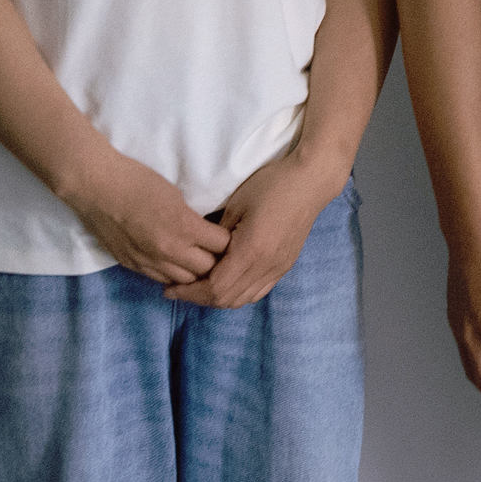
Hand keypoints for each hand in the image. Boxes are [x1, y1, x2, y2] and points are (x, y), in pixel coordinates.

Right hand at [73, 156, 228, 290]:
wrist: (96, 188)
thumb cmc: (137, 182)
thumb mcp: (176, 196)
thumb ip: (192, 220)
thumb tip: (207, 234)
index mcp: (184, 227)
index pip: (223, 246)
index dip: (228, 241)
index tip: (228, 235)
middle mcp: (169, 250)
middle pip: (208, 269)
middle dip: (216, 260)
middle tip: (217, 252)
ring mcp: (149, 262)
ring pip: (185, 281)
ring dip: (194, 272)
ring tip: (197, 260)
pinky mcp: (133, 266)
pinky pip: (161, 280)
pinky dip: (172, 274)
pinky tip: (174, 264)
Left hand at [168, 151, 337, 310]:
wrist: (310, 181)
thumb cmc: (271, 185)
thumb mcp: (235, 205)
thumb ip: (216, 236)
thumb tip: (198, 254)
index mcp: (251, 251)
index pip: (215, 287)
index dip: (189, 292)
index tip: (170, 289)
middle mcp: (266, 266)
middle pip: (227, 299)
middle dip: (199, 298)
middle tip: (179, 290)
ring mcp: (278, 268)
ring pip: (243, 299)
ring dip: (219, 298)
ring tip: (200, 287)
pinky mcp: (285, 266)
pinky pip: (258, 291)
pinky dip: (238, 293)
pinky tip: (227, 282)